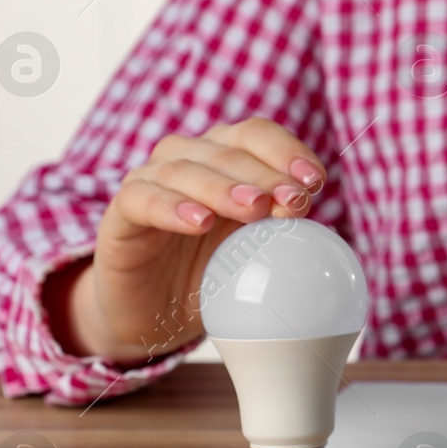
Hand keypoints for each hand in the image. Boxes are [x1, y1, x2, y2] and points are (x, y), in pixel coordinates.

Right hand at [46, 118, 327, 362]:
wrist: (153, 312)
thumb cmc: (209, 274)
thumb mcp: (256, 252)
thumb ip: (283, 233)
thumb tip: (326, 233)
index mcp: (225, 159)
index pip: (256, 135)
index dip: (286, 151)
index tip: (314, 182)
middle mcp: (187, 159)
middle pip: (227, 150)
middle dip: (265, 175)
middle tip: (292, 202)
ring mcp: (150, 182)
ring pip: (186, 169)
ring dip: (224, 187)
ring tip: (254, 209)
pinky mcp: (120, 214)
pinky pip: (143, 199)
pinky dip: (171, 207)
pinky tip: (198, 222)